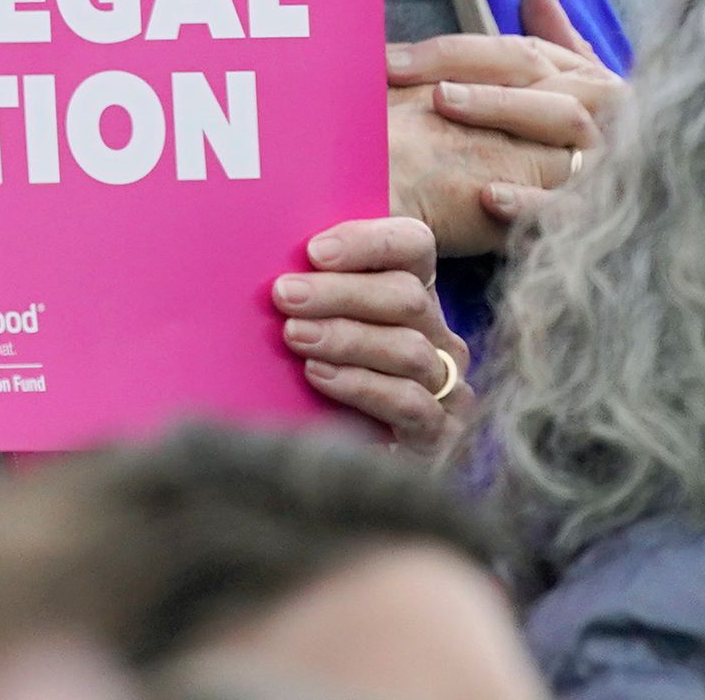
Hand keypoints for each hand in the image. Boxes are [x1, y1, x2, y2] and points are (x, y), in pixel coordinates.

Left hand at [279, 215, 469, 453]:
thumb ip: (305, 284)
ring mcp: (446, 382)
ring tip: (294, 335)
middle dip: (340, 293)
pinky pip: (410, 402)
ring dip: (347, 339)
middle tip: (285, 295)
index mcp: (413, 287)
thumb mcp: (313, 321)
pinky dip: (362, 386)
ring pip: (409, 348)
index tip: (313, 251)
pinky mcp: (441, 431)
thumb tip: (258, 253)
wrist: (341, 463)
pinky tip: (319, 375)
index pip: (411, 244)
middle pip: (406, 295)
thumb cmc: (316, 369)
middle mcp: (439, 331)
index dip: (367, 241)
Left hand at [386, 7, 620, 253]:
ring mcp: (609, 162)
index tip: (389, 61)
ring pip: (561, 120)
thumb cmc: (589, 149)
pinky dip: (530, 201)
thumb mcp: (575, 93)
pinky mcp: (605, 214)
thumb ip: (556, 44)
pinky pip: (571, 207)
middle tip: (414, 79)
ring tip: (442, 104)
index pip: (520, 54)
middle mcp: (604, 113)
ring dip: (500, 109)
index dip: (453, 52)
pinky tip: (487, 198)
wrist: (661, 212)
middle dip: (476, 73)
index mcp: (589, 82)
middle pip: (539, 77)